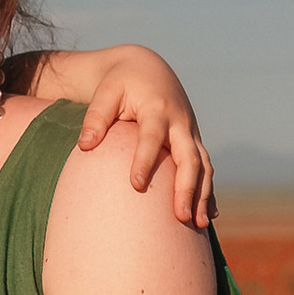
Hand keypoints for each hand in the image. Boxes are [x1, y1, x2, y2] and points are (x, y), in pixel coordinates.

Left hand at [73, 48, 213, 227]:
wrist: (148, 69)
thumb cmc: (122, 81)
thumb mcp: (106, 91)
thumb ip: (96, 116)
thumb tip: (85, 146)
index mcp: (157, 108)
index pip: (152, 138)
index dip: (145, 160)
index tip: (136, 185)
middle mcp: (180, 123)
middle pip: (189, 157)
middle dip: (187, 188)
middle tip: (181, 217)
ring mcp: (190, 133)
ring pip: (203, 166)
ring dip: (203, 195)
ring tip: (196, 225)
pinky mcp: (192, 142)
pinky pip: (206, 169)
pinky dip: (208, 192)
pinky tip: (208, 217)